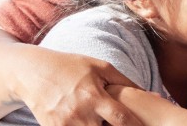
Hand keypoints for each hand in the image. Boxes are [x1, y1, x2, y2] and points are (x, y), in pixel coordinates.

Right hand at [16, 52, 142, 125]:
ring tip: (104, 122)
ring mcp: (65, 124)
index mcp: (94, 96)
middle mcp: (80, 113)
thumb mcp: (100, 67)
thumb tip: (153, 96)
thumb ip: (126, 83)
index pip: (122, 120)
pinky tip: (91, 124)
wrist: (33, 73)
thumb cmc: (72, 66)